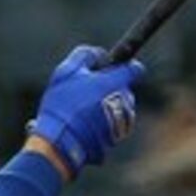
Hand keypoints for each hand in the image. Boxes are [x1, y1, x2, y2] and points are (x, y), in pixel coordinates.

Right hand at [28, 45, 144, 173]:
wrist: (61, 142)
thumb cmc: (62, 105)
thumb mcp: (66, 71)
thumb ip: (85, 56)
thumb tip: (99, 53)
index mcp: (114, 82)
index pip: (135, 69)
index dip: (125, 67)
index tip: (113, 69)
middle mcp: (124, 102)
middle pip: (125, 89)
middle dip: (110, 89)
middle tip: (88, 93)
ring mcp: (122, 122)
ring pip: (121, 108)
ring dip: (107, 106)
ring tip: (85, 112)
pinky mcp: (117, 138)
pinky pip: (115, 125)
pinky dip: (105, 123)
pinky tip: (88, 125)